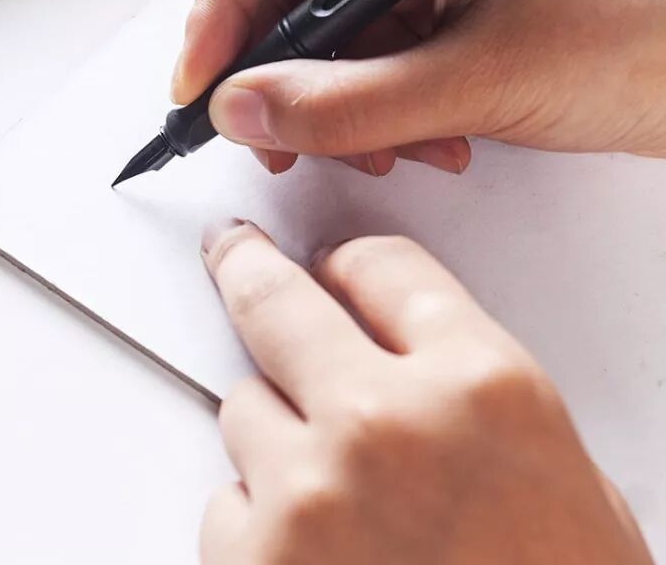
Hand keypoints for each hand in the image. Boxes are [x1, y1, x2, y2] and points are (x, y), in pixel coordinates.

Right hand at [173, 0, 665, 176]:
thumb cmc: (647, 35)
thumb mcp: (478, 77)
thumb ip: (345, 103)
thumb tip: (241, 111)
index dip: (219, 2)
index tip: (201, 83)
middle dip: (278, 75)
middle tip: (271, 139)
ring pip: (323, 36)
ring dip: (331, 107)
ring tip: (378, 151)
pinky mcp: (439, 13)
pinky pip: (366, 62)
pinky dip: (372, 114)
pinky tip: (421, 143)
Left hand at [198, 221, 652, 564]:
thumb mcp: (561, 481)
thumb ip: (470, 398)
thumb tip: (396, 353)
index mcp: (484, 388)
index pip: (383, 267)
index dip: (349, 262)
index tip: (325, 262)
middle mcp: (387, 421)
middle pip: (279, 302)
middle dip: (250, 270)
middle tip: (233, 251)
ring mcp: (308, 489)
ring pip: (243, 404)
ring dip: (273, 431)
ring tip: (333, 493)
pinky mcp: (252, 557)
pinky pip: (226, 498)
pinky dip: (254, 515)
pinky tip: (312, 554)